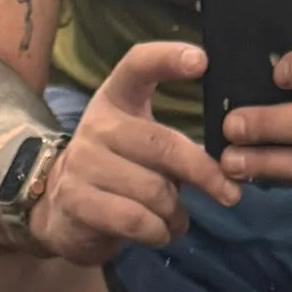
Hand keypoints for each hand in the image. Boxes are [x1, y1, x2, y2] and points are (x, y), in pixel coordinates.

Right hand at [29, 42, 239, 264]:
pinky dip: (158, 232)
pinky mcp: (76, 200)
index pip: (138, 66)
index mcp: (117, 98)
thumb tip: (230, 163)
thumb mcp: (143, 145)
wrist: (61, 209)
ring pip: (155, 191)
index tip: (202, 61)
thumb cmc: (120, 170)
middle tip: (230, 193)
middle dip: (205, 174)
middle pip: (165, 146)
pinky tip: (158, 232)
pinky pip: (136, 220)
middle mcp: (97, 124)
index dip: (168, 59)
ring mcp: (83, 162)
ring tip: (175, 218)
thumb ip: (177, 144)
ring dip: (176, 213)